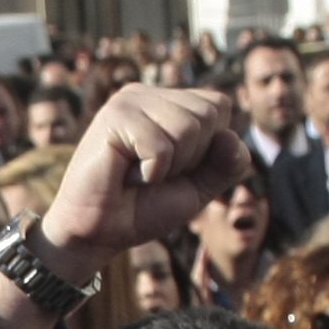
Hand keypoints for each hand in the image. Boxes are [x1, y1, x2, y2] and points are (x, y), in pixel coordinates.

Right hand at [38, 86, 249, 266]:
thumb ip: (226, 165)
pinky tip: (126, 175)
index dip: (209, 149)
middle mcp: (150, 94)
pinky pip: (161, 147)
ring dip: (170, 166)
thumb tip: (232, 136)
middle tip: (155, 173)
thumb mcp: (197, 188)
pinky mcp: (114, 116)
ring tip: (140, 173)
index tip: (174, 169)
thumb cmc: (142, 208)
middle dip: (191, 157)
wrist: (97, 233)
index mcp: (169, 103)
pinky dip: (152, 173)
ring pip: (189, 128)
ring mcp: (130, 100)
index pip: (220, 106)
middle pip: (209, 114)